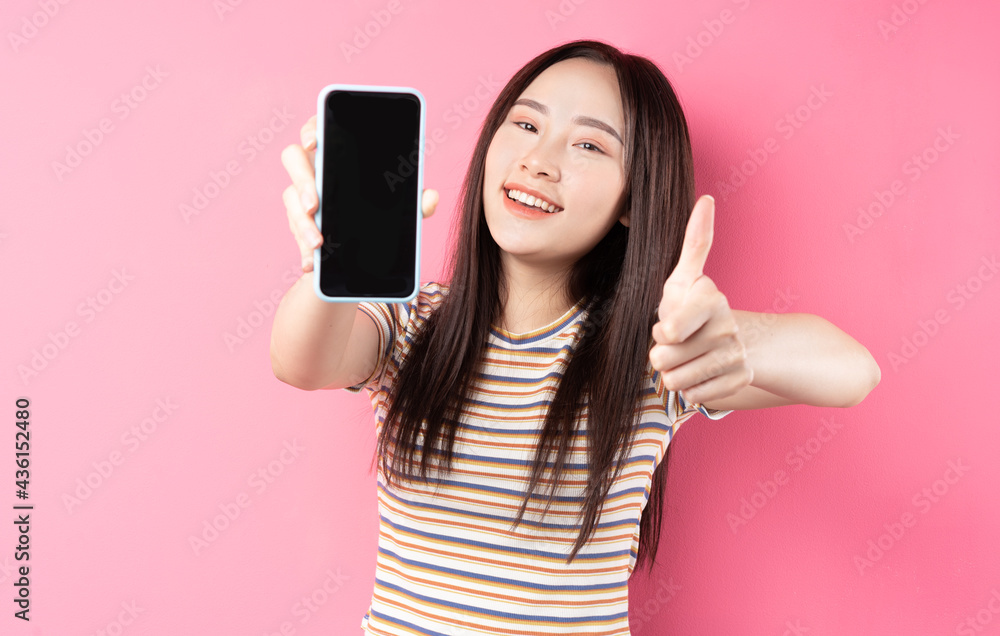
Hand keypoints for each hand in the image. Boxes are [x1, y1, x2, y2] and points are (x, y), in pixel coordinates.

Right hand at [280, 114, 438, 272]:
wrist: (366, 253)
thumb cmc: (382, 214)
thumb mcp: (401, 209)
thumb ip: (416, 203)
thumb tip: (432, 198)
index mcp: (337, 154)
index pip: (318, 129)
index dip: (310, 130)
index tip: (312, 143)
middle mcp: (314, 170)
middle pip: (293, 160)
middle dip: (302, 182)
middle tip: (313, 205)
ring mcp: (301, 196)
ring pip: (291, 200)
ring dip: (302, 223)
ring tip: (318, 242)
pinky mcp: (298, 223)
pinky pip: (294, 234)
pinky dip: (303, 250)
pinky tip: (312, 263)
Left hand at [649, 195, 752, 405]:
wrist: (724, 339)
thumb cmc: (690, 307)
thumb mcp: (684, 277)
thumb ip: (694, 242)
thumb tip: (706, 199)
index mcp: (710, 299)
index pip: (668, 330)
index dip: (661, 332)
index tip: (667, 325)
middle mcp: (728, 327)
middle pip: (665, 358)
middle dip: (661, 355)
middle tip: (674, 344)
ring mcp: (735, 355)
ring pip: (677, 381)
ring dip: (673, 374)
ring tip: (683, 359)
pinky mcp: (739, 380)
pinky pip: (696, 396)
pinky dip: (690, 390)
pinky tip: (699, 373)